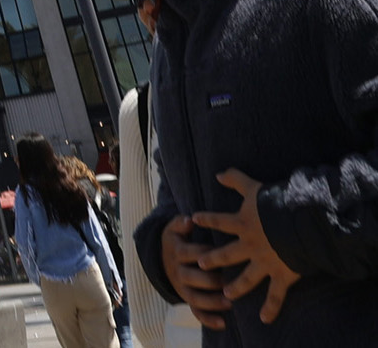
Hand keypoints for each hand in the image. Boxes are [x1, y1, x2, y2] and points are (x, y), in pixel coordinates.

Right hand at [161, 214, 232, 328]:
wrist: (162, 258)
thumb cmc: (177, 240)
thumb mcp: (173, 228)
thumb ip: (180, 222)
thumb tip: (189, 220)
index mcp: (176, 252)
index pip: (191, 253)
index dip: (207, 254)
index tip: (224, 254)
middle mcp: (177, 271)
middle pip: (193, 277)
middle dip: (212, 280)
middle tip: (231, 281)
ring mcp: (181, 288)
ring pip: (195, 298)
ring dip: (212, 302)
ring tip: (230, 303)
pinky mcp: (186, 300)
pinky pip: (196, 313)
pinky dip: (208, 320)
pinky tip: (223, 323)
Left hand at [192, 169, 301, 324]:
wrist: (299, 223)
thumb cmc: (277, 203)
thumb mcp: (253, 187)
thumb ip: (235, 179)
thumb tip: (217, 173)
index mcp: (242, 224)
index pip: (219, 221)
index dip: (206, 219)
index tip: (194, 219)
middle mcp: (249, 245)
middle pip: (227, 254)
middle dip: (213, 259)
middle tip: (200, 263)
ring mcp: (264, 262)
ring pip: (246, 278)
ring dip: (236, 287)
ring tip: (226, 293)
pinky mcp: (281, 275)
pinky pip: (275, 295)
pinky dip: (271, 308)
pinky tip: (265, 319)